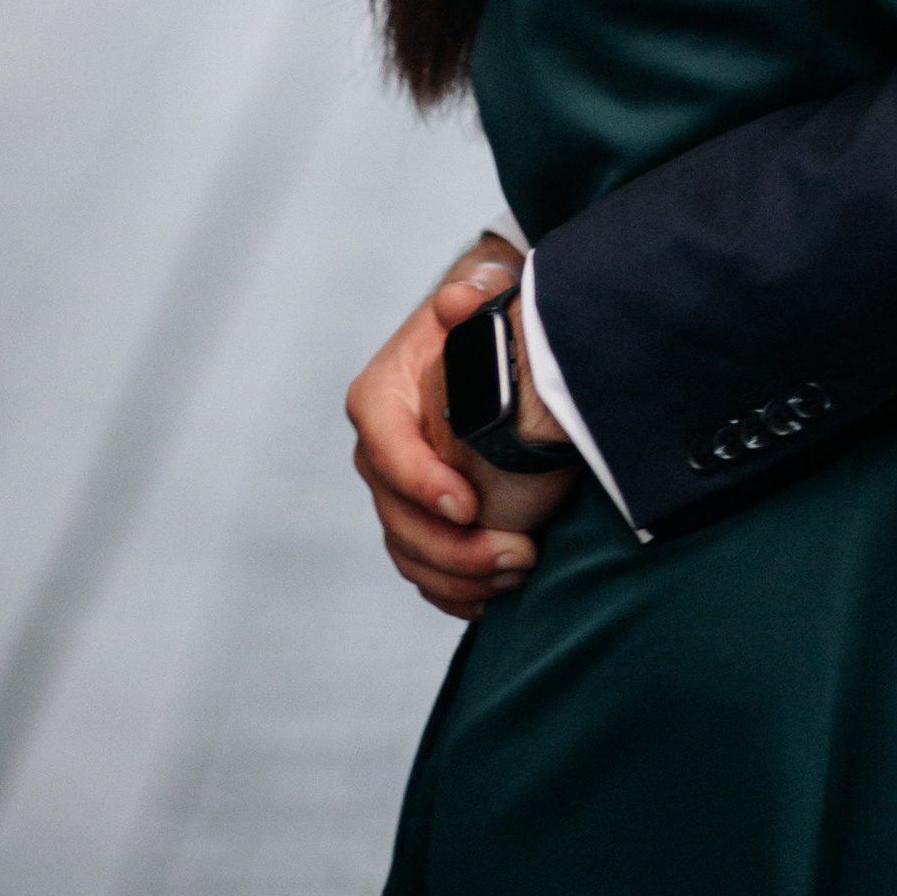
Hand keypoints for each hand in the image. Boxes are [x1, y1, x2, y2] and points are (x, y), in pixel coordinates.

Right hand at [346, 233, 577, 619]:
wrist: (480, 344)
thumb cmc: (479, 320)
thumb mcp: (475, 297)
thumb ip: (470, 296)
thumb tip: (457, 301)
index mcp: (379, 399)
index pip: (386, 448)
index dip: (421, 483)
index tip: (468, 506)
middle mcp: (377, 453)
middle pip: (397, 515)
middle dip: (452, 548)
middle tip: (516, 554)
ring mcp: (394, 493)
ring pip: (408, 553)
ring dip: (459, 576)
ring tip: (519, 574)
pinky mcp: (415, 521)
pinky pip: (423, 570)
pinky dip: (454, 592)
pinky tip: (494, 598)